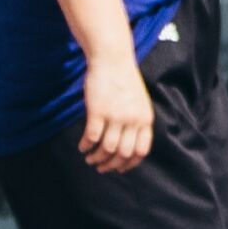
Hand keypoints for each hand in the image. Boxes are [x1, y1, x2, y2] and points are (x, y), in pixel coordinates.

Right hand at [78, 47, 155, 175]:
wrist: (112, 60)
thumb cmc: (124, 81)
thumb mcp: (139, 103)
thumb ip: (137, 122)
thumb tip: (128, 146)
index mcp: (145, 119)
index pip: (141, 151)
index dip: (129, 164)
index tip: (118, 169)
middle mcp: (133, 120)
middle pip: (123, 154)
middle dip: (110, 165)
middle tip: (100, 167)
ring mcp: (116, 116)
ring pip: (106, 149)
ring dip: (96, 158)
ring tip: (89, 158)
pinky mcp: (98, 111)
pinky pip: (92, 137)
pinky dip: (86, 145)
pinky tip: (82, 147)